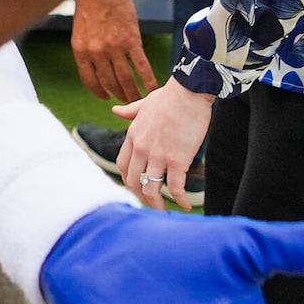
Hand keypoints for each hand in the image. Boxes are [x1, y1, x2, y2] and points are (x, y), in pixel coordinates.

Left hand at [70, 0, 155, 100]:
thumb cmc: (89, 7)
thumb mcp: (80, 32)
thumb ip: (86, 51)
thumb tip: (95, 71)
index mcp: (80, 50)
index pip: (89, 80)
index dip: (98, 91)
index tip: (105, 97)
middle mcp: (97, 52)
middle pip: (109, 82)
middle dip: (118, 95)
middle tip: (126, 101)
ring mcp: (115, 48)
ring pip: (125, 79)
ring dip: (132, 93)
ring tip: (138, 99)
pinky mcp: (132, 41)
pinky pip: (141, 67)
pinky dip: (148, 81)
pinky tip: (152, 90)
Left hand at [116, 77, 212, 207]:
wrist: (189, 91)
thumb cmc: (170, 96)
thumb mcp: (144, 103)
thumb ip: (129, 111)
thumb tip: (114, 110)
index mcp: (132, 136)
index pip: (123, 166)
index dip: (130, 181)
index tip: (138, 188)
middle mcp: (141, 149)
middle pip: (135, 182)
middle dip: (142, 197)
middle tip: (153, 204)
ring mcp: (158, 155)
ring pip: (151, 189)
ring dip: (157, 205)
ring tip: (165, 212)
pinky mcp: (177, 159)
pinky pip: (175, 187)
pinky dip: (180, 200)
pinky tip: (186, 206)